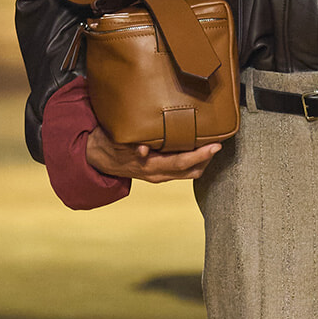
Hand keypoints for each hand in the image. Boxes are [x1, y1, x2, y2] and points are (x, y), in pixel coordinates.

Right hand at [86, 125, 221, 181]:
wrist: (97, 158)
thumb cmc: (108, 145)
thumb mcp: (116, 143)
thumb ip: (130, 146)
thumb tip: (143, 151)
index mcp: (150, 168)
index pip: (181, 163)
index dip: (200, 155)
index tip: (214, 145)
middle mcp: (158, 174)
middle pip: (191, 171)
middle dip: (207, 159)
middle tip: (220, 142)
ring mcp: (159, 175)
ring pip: (189, 173)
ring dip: (202, 161)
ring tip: (213, 145)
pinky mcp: (159, 172)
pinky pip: (182, 170)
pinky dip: (194, 161)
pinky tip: (198, 148)